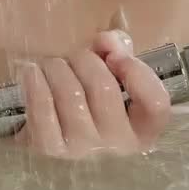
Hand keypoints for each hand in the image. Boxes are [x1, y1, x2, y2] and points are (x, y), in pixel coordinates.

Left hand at [13, 30, 170, 158]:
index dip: (137, 72)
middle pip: (104, 88)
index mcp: (141, 131)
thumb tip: (108, 40)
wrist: (45, 140)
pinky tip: (32, 73)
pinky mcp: (49, 148)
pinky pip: (43, 106)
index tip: (115, 56)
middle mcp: (117, 145)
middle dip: (84, 60)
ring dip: (57, 68)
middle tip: (74, 57)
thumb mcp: (108, 79)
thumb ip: (116, 53)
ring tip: (52, 65)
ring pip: (71, 93)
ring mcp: (83, 149)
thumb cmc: (84, 104)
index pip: (155, 104)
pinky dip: (36, 82)